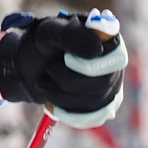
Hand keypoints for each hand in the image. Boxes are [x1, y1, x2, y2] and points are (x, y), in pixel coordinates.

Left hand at [0, 9, 126, 126]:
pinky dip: (64, 109)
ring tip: (45, 81)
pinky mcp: (102, 106)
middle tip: (49, 68)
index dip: (86, 64)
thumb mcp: (50, 31)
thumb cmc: (44, 42)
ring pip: (94, 102)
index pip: (115, 58)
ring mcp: (111, 86)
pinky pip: (88, 117)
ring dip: (60, 94)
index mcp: (110, 40)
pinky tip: (53, 96)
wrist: (31, 63)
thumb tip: (97, 50)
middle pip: (103, 83)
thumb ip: (72, 35)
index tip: (64, 58)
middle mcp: (115, 64)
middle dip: (67, 80)